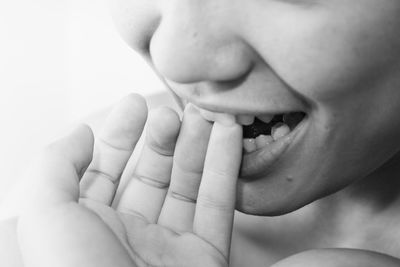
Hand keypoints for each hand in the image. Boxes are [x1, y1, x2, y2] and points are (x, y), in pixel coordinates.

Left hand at [17, 94, 241, 266]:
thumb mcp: (46, 215)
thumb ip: (56, 167)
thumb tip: (81, 133)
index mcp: (88, 225)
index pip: (106, 168)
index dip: (120, 133)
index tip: (137, 103)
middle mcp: (128, 234)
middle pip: (151, 173)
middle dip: (163, 137)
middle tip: (176, 110)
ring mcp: (169, 247)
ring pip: (187, 185)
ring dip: (198, 146)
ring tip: (207, 115)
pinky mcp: (204, 258)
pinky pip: (217, 204)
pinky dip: (224, 168)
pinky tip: (227, 137)